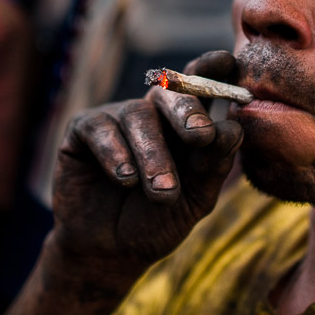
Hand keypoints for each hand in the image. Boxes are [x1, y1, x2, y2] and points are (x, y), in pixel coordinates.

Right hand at [50, 50, 243, 274]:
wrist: (110, 252)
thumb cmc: (157, 220)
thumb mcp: (194, 199)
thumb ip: (213, 165)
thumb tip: (232, 128)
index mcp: (185, 123)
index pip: (200, 86)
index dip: (211, 68)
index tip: (228, 61)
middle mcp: (152, 113)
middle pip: (170, 93)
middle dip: (188, 111)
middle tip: (201, 135)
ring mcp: (116, 118)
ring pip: (138, 116)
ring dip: (153, 155)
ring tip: (163, 192)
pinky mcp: (82, 130)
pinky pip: (100, 129)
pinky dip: (115, 153)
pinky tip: (126, 179)